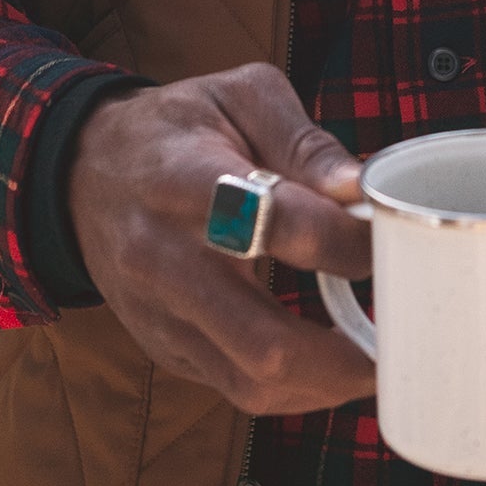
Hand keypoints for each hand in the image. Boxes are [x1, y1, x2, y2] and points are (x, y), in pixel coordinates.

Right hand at [65, 64, 376, 414]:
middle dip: (343, 356)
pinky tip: (331, 361)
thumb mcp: (236, 96)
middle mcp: (164, 261)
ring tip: (377, 361)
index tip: (392, 238)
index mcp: (184, 182)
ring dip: (325, 385)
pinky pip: (235, 389)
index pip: (274, 224)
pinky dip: (294, 387)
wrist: (82, 172)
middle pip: (261, 339)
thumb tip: (361, 188)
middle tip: (402, 339)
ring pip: (250, 381)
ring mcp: (160, 316)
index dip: (344, 240)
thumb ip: (303, 140)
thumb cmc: (176, 128)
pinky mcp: (164, 348)